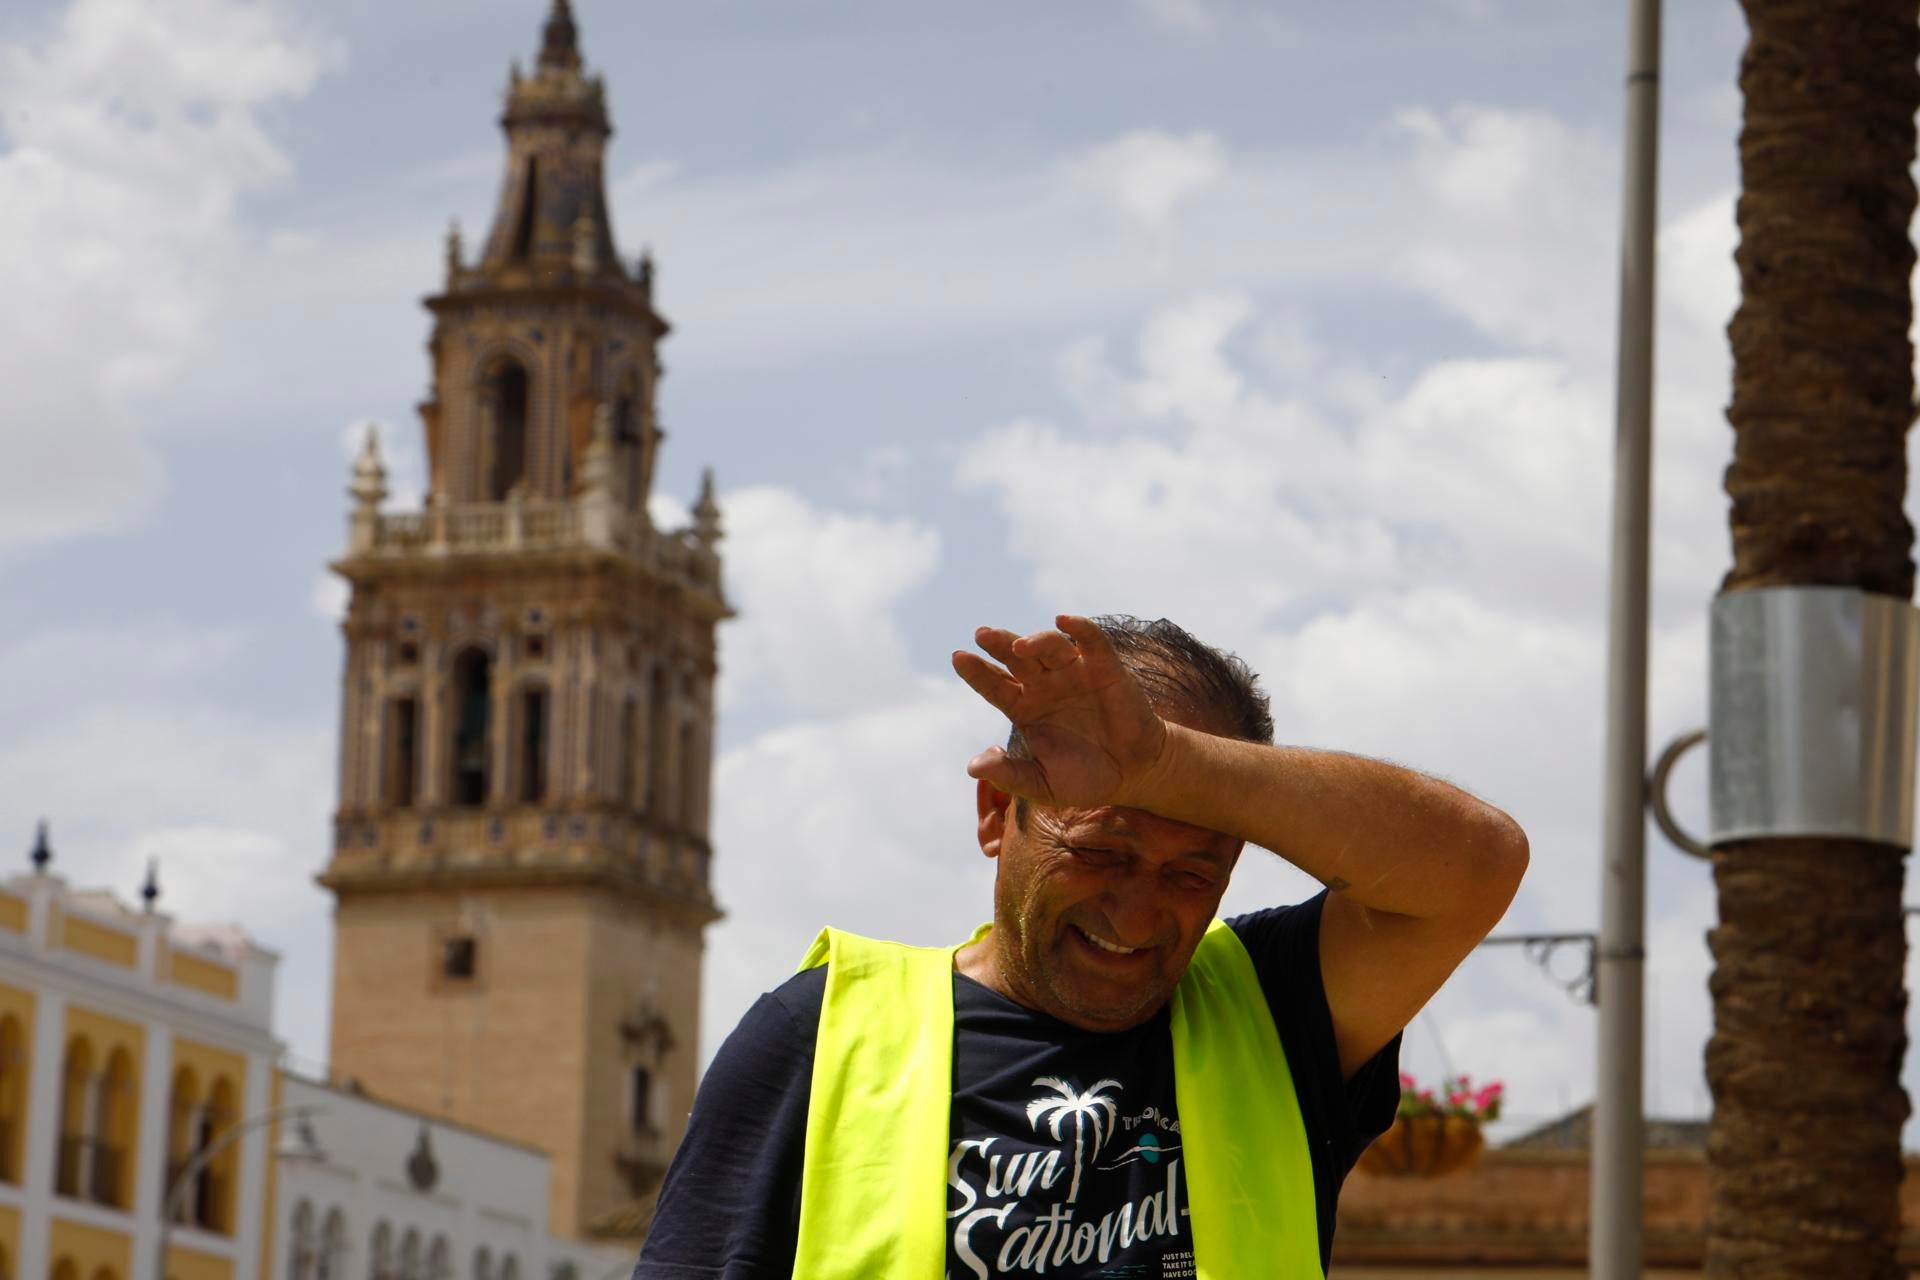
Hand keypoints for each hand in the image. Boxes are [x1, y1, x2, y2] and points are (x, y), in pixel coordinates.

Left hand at [951, 614, 1169, 809]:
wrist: (1134, 775)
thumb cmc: (1085, 779)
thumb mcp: (1043, 785)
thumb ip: (1010, 775)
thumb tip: (973, 768)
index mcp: (1024, 708)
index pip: (994, 685)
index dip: (976, 672)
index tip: (958, 657)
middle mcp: (1045, 685)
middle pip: (1017, 658)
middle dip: (999, 645)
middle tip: (982, 634)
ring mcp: (1074, 673)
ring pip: (1049, 646)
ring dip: (1035, 640)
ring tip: (1020, 646)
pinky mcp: (1105, 668)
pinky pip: (1091, 641)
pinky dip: (1080, 627)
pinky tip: (1064, 620)